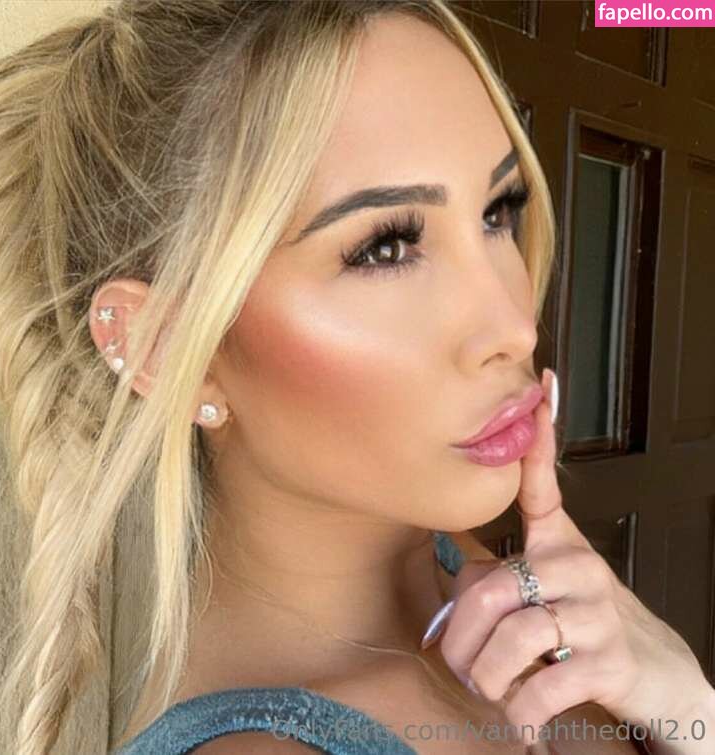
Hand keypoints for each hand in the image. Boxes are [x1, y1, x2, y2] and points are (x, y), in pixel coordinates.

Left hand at [432, 368, 713, 748]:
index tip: (540, 384)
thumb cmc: (580, 624)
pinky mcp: (610, 659)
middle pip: (491, 590)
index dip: (538, 436)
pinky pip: (544, 683)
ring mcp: (596, 610)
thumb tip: (450, 602)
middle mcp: (577, 565)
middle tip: (458, 665)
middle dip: (460, 639)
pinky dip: (522, 712)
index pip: (542, 483)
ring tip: (492, 691)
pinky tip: (524, 723)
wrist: (658, 676)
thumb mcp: (540, 596)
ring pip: (513, 637)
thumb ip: (491, 587)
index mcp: (557, 544)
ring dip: (488, 678)